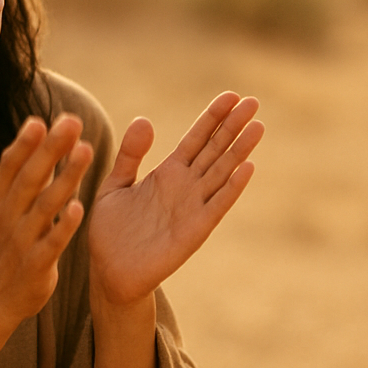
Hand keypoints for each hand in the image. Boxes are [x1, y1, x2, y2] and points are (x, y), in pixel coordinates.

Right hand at [0, 114, 94, 324]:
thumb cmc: (8, 244)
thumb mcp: (8, 207)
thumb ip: (25, 172)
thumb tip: (39, 127)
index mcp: (2, 199)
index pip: (10, 165)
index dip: (25, 142)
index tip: (43, 118)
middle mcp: (9, 216)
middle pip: (29, 177)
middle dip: (50, 148)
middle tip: (72, 121)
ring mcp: (22, 240)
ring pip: (45, 205)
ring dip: (66, 178)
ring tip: (87, 151)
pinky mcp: (36, 264)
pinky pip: (52, 243)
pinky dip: (64, 226)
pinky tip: (80, 208)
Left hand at [88, 93, 262, 308]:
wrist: (109, 272)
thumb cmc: (111, 231)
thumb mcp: (115, 185)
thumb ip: (131, 154)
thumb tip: (145, 119)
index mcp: (168, 173)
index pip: (197, 138)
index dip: (213, 117)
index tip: (231, 96)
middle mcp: (186, 186)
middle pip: (215, 149)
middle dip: (233, 126)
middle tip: (254, 101)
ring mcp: (193, 206)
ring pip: (222, 171)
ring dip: (240, 150)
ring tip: (257, 126)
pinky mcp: (195, 230)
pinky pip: (217, 205)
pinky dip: (232, 187)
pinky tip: (248, 167)